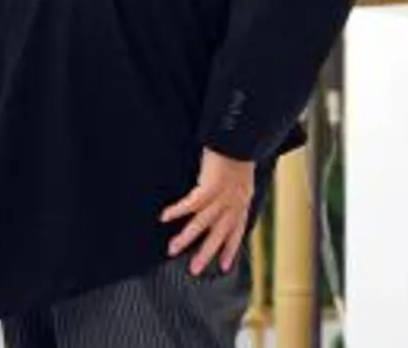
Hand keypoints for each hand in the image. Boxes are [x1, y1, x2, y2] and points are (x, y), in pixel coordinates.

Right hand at [160, 148, 254, 275]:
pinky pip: (192, 203)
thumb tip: (219, 208)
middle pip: (219, 233)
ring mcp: (224, 194)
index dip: (230, 249)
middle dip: (206, 252)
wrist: (239, 137)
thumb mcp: (240, 180)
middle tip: (193, 270)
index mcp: (242, 201)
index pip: (237, 231)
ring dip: (187, 237)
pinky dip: (178, 210)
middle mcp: (235, 202)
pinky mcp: (211, 185)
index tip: (223, 267)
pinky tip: (164, 217)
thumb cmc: (237, 155)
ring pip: (203, 222)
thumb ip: (232, 196)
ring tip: (172, 249)